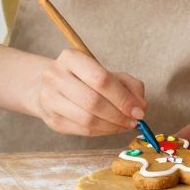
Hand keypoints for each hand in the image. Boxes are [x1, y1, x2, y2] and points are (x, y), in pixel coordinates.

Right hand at [26, 50, 146, 137]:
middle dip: (119, 114)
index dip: (122, 97)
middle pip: (93, 101)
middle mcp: (55, 77)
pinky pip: (82, 131)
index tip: (139, 110)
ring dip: (112, 126)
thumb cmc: (85, 78)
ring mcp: (50, 99)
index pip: (100, 79)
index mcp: (70, 58)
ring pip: (87, 120)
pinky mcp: (52, 119)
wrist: (51, 85)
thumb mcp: (108, 72)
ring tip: (125, 124)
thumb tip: (140, 106)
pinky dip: (103, 132)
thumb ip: (130, 85)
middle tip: (134, 120)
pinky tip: (112, 128)